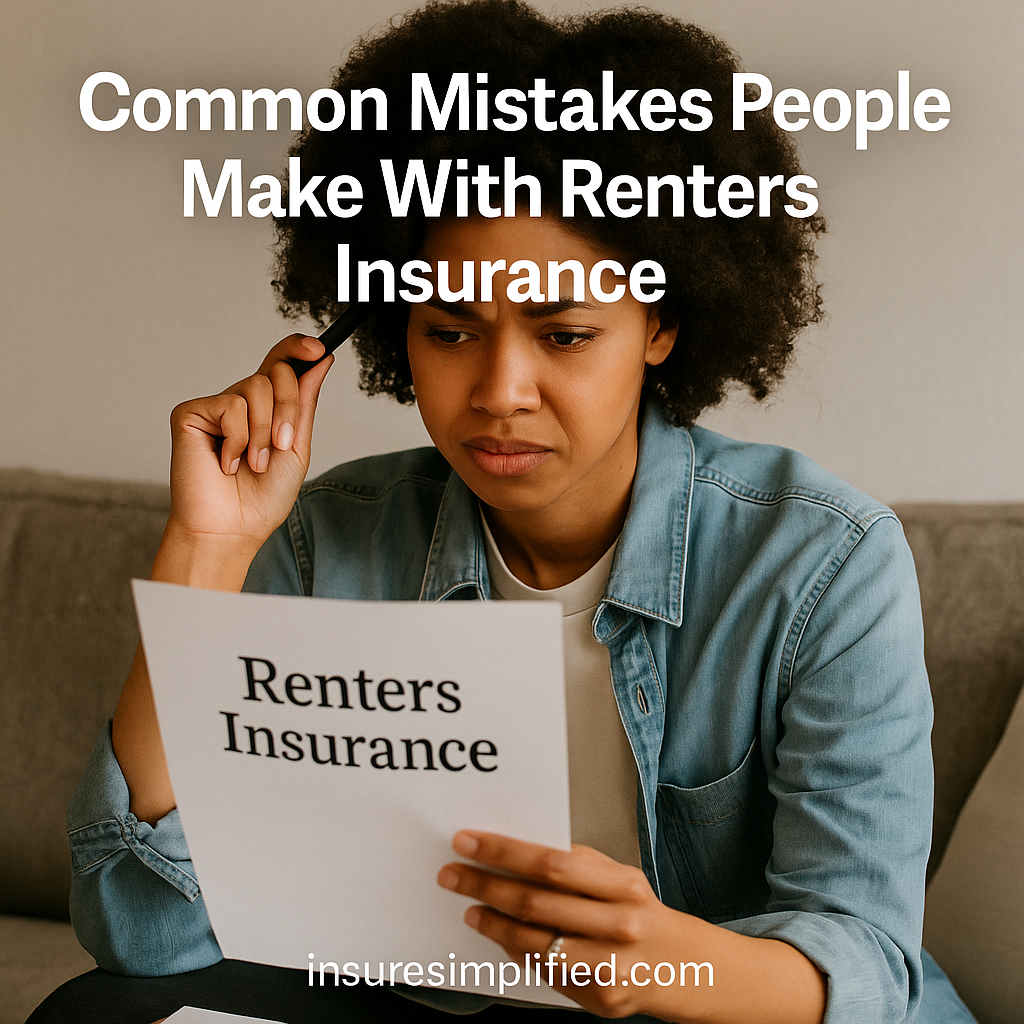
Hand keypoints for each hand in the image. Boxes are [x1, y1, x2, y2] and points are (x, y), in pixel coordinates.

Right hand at [164, 334, 332, 562]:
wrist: (232, 527)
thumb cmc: (263, 496)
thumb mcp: (295, 447)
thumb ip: (304, 403)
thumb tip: (321, 360)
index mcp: (266, 409)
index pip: (280, 364)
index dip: (297, 348)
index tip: (318, 349)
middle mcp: (240, 401)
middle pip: (276, 372)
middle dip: (288, 408)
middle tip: (281, 445)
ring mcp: (215, 406)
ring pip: (256, 387)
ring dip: (264, 432)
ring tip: (253, 463)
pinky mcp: (191, 413)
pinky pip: (231, 406)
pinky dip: (238, 439)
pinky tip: (226, 463)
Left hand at [437, 831, 826, 1023]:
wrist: (690, 970)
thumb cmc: (644, 912)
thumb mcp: (620, 878)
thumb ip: (577, 868)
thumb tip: (515, 853)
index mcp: (625, 886)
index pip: (554, 863)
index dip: (506, 852)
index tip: (468, 841)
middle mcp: (620, 926)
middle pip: (537, 903)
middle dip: (486, 886)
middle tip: (452, 874)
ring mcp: (610, 967)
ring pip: (534, 943)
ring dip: (493, 923)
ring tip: (470, 908)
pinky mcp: (600, 999)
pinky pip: (545, 971)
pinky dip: (517, 951)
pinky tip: (500, 936)